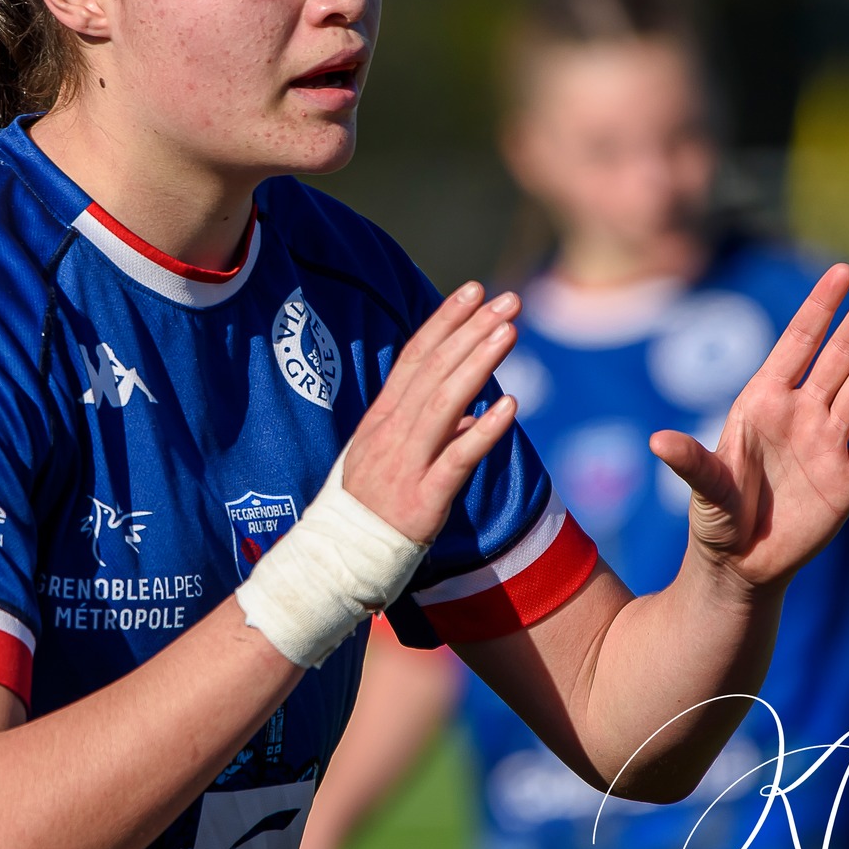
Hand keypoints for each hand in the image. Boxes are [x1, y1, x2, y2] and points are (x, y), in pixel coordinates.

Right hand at [342, 283, 521, 543]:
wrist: (338, 558)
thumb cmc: (368, 506)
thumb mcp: (389, 456)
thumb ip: (430, 431)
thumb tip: (472, 412)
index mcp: (382, 418)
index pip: (414, 357)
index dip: (444, 321)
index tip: (473, 290)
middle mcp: (392, 432)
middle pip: (434, 370)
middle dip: (471, 330)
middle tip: (506, 300)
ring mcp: (406, 463)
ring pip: (445, 404)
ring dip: (478, 363)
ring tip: (508, 332)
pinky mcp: (423, 498)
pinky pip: (456, 460)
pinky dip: (483, 431)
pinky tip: (509, 407)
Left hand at [649, 266, 848, 591]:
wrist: (742, 565)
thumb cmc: (715, 521)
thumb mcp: (703, 491)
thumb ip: (692, 465)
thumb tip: (657, 443)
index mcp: (761, 404)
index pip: (797, 345)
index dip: (819, 308)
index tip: (841, 272)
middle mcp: (799, 415)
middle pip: (837, 356)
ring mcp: (827, 443)